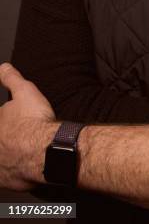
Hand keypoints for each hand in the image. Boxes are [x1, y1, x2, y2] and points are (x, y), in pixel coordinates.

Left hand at [0, 63, 56, 189]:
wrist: (45, 149)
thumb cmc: (33, 121)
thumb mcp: (24, 91)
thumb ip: (12, 79)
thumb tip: (4, 67)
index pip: (0, 122)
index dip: (7, 121)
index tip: (17, 124)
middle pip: (1, 140)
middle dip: (7, 138)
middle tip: (21, 133)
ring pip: (2, 159)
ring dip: (8, 155)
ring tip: (23, 149)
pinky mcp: (7, 182)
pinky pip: (8, 176)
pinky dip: (14, 171)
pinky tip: (24, 165)